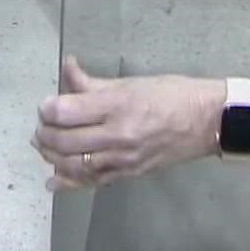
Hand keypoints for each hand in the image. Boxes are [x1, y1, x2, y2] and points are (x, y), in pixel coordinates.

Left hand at [32, 55, 226, 191]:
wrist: (208, 121)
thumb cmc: (172, 93)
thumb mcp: (131, 82)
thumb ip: (94, 82)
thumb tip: (67, 68)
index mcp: (119, 105)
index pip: (68, 111)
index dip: (48, 108)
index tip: (45, 104)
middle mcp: (118, 135)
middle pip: (65, 140)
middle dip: (45, 133)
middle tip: (41, 125)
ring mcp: (123, 159)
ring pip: (74, 164)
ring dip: (52, 156)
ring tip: (44, 145)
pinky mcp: (129, 174)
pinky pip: (93, 181)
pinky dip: (69, 183)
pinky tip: (53, 181)